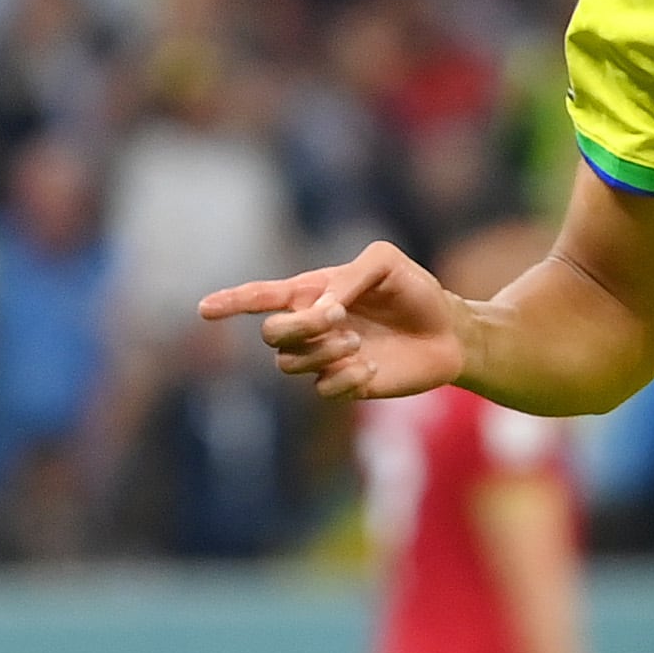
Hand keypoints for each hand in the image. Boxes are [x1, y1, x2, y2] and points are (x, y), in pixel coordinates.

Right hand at [197, 240, 469, 399]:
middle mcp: (311, 326)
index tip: (204, 309)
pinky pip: (323, 389)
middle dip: (297, 327)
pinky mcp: (345, 385)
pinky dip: (345, 377)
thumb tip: (322, 309)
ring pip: (290, 365)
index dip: (231, 302)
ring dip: (323, 351)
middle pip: (271, 335)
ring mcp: (325, 358)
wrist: (449, 331)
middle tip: (339, 318)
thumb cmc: (415, 290)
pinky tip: (371, 366)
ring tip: (359, 341)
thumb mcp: (386, 262)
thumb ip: (350, 276)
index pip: (260, 297)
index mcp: (312, 292)